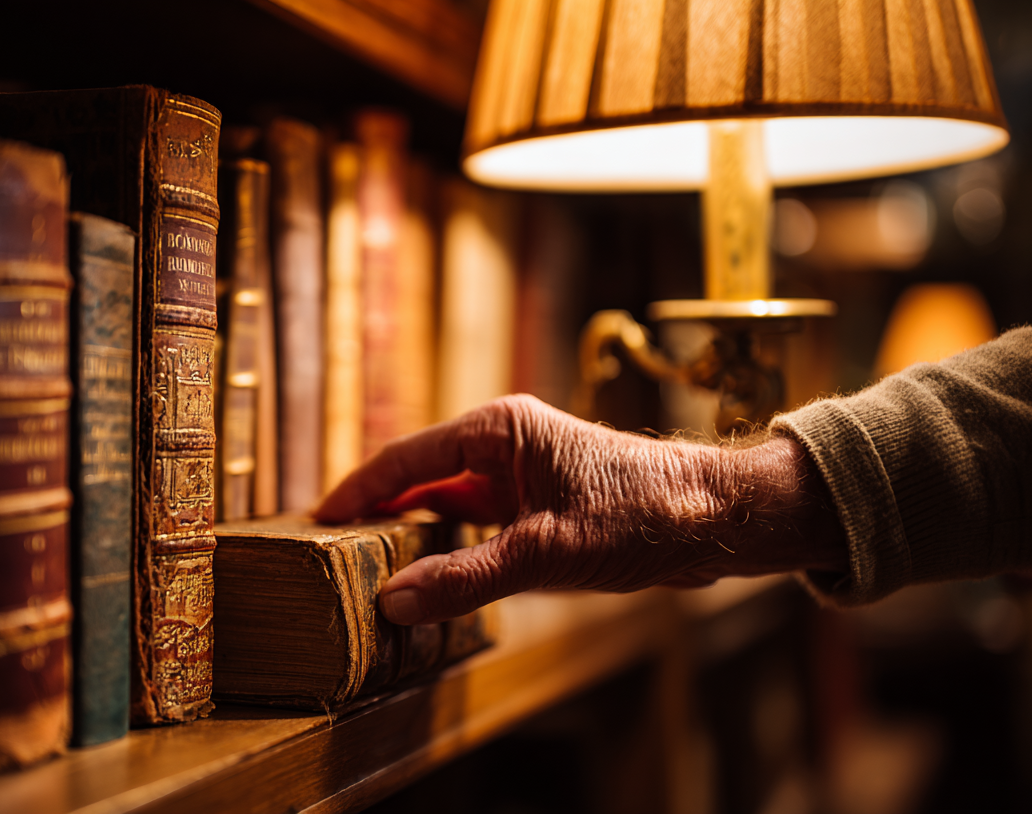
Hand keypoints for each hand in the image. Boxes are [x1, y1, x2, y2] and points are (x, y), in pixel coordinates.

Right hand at [313, 395, 846, 624]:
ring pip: (445, 503)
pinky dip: (448, 548)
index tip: (316, 521)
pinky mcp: (537, 501)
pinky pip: (475, 523)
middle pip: (418, 478)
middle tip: (331, 553)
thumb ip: (466, 578)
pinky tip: (426, 577)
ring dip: (412, 535)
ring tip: (366, 568)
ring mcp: (519, 472)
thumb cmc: (640, 514)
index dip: (357, 491)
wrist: (715, 519)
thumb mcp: (545, 552)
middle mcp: (503, 443)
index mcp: (498, 430)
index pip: (405, 458)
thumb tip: (396, 601)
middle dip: (377, 513)